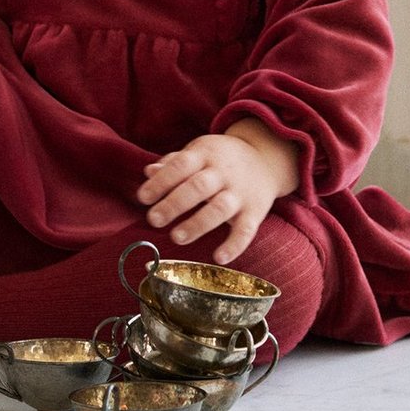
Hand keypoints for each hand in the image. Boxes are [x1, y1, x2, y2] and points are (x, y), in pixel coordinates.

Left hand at [135, 119, 299, 264]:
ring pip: (219, 208)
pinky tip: (219, 257)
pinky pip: (246, 230)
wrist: (266, 159)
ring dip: (198, 224)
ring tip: (176, 237)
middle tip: (153, 219)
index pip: (180, 165)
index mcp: (205, 154)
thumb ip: (173, 163)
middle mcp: (223, 173)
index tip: (143, 197)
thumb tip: (148, 171)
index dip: (161, 181)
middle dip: (174, 203)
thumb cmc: (221, 158)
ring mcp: (240, 192)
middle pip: (198, 187)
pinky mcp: (255, 212)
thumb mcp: (199, 152)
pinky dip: (234, 245)